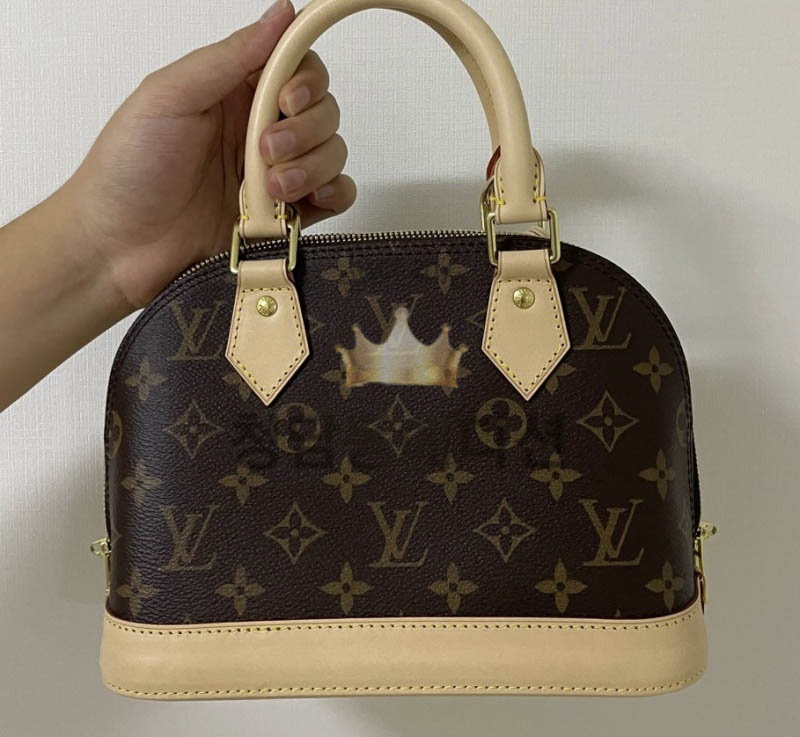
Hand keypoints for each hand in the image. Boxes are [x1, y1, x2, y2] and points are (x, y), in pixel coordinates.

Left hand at [65, 0, 354, 308]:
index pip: (296, 68)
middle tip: (264, 152)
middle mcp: (258, 131)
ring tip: (270, 190)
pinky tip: (309, 200)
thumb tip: (283, 13)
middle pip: (322, 112)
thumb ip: (230, 57)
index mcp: (232, 94)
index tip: (287, 98)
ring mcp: (274, 176)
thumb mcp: (169, 96)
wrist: (118, 250)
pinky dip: (334, 194)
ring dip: (311, 167)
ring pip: (331, 153)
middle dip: (304, 130)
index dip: (306, 79)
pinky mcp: (285, 218)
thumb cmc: (128, 171)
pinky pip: (334, 197)